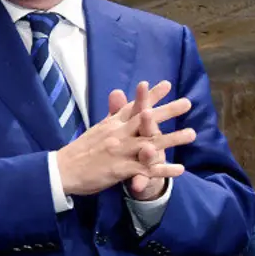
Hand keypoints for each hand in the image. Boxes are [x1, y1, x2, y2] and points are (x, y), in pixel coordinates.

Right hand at [57, 82, 194, 196]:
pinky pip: (146, 169)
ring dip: (172, 138)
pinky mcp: (119, 169)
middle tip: (187, 103)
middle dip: (168, 111)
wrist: (62, 170)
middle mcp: (117, 134)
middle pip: (145, 120)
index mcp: (111, 124)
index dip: (150, 95)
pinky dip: (163, 169)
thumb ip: (112, 114)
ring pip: (150, 143)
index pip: (133, 106)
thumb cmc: (80, 151)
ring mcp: (119, 151)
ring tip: (192, 134)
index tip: (167, 84)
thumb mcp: (96, 129)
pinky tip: (179, 168)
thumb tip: (119, 93)